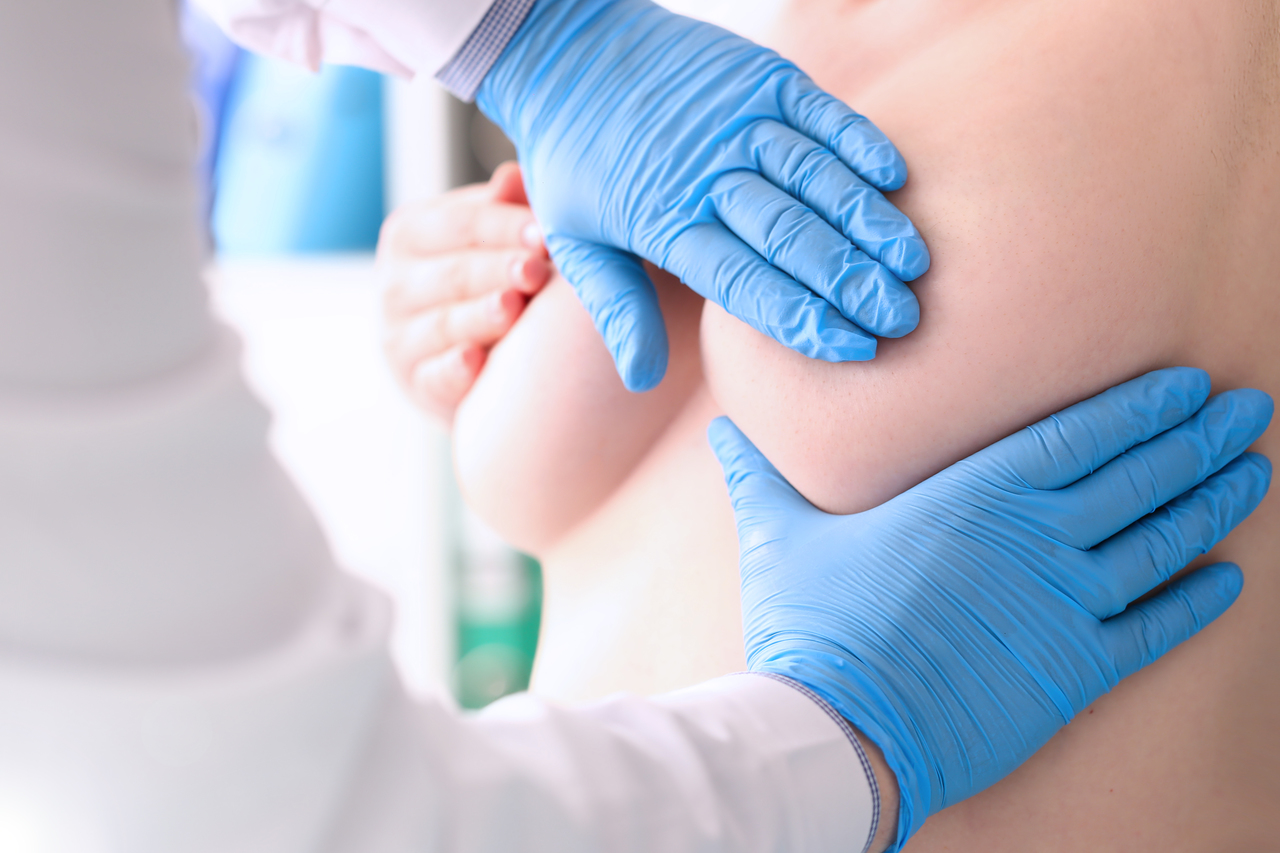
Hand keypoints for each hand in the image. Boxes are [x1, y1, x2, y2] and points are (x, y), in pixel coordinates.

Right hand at [378, 163, 551, 419]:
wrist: (464, 355)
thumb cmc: (484, 278)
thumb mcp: (490, 238)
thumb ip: (504, 209)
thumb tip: (515, 177)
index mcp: (411, 233)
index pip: (461, 222)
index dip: (505, 225)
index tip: (546, 232)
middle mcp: (396, 283)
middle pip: (454, 273)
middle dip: (499, 270)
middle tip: (538, 269)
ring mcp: (400, 336)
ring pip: (445, 324)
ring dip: (481, 316)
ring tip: (515, 307)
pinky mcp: (415, 382)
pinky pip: (434, 375)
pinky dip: (454, 370)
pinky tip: (474, 361)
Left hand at [478, 0, 928, 391]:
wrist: (564, 51)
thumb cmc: (574, 159)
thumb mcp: (573, 240)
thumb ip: (616, 307)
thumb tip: (639, 379)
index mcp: (665, 222)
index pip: (744, 282)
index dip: (801, 318)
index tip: (852, 349)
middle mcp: (708, 174)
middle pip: (790, 236)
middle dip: (849, 283)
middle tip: (901, 320)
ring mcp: (738, 121)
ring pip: (814, 177)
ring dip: (867, 222)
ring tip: (913, 265)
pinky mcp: (759, 78)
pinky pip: (820, 113)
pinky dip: (858, 142)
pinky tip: (896, 179)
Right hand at [709, 368, 1272, 851]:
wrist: (839, 724)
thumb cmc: (811, 622)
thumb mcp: (780, 535)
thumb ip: (763, 474)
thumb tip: (722, 430)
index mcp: (973, 496)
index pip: (1078, 436)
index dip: (1139, 407)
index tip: (1185, 384)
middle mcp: (1035, 540)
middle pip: (1137, 478)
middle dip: (1197, 439)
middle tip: (1245, 409)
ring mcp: (1064, 604)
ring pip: (1161, 542)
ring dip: (1214, 504)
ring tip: (1254, 472)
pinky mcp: (1075, 669)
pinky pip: (1155, 627)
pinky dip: (1198, 600)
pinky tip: (1230, 578)